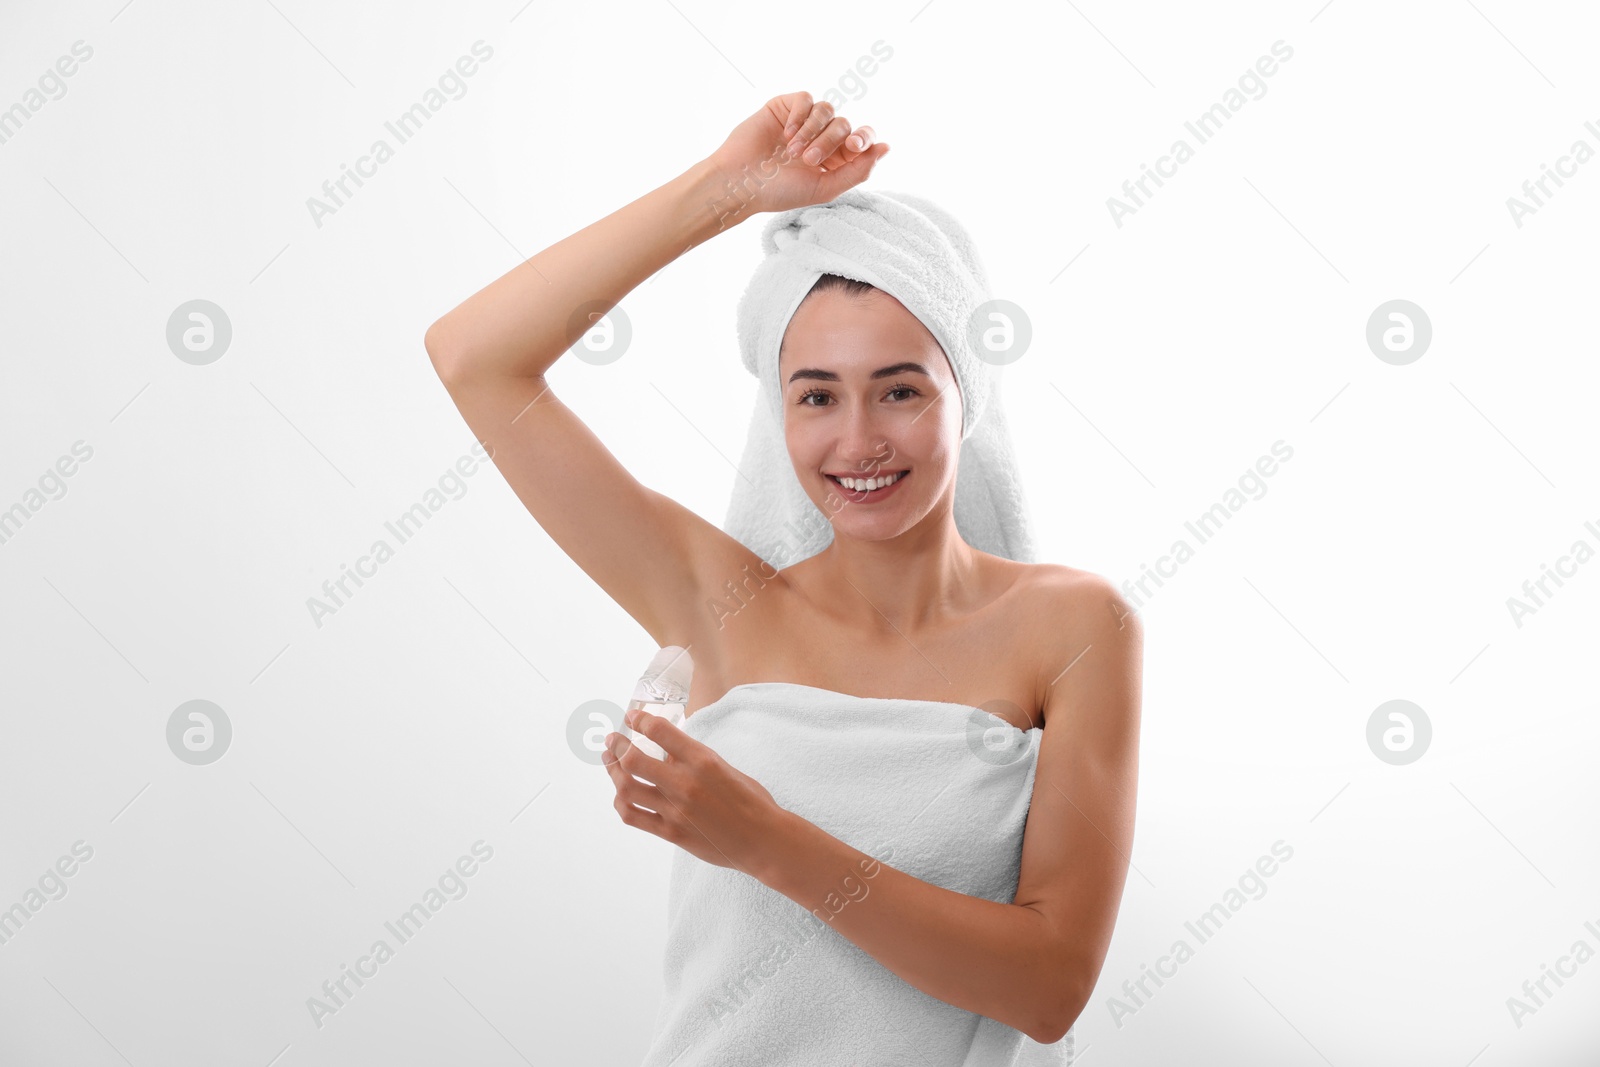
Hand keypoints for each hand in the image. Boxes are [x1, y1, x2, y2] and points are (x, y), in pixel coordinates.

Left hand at [602, 708, 786, 876]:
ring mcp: (675, 810)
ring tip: (609, 762)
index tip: (633, 716)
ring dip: (613, 771)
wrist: (763, 840)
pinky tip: (620, 794)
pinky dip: (621, 802)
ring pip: (627, 788)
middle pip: (633, 760)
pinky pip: (634, 816)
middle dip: (616, 745)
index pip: (661, 732)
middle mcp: (685, 783)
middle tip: (612, 739)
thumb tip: (668, 751)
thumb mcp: (725, 768)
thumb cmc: (751, 802)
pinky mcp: (671, 833)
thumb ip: (695, 760)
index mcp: (703, 761)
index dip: (641, 720)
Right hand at [701, 90, 889, 220]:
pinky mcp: (785, 107)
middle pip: (845, 124)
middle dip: (831, 141)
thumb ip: (858, 171)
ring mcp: (803, 121)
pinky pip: (806, 98)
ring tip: (794, 151)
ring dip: (814, 130)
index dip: (865, 138)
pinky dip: (801, 115)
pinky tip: (786, 134)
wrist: (741, 182)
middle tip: (810, 159)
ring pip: (827, 110)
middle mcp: (821, 137)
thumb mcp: (825, 188)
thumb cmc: (779, 192)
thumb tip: (886, 147)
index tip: (855, 145)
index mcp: (834, 159)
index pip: (862, 139)